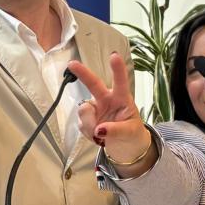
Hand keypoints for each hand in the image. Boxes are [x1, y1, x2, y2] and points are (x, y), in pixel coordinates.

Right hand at [68, 53, 154, 177]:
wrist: (126, 148)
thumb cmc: (132, 133)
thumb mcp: (130, 131)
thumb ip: (116, 129)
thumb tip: (99, 130)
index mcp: (121, 98)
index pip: (120, 82)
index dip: (117, 69)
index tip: (114, 56)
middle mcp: (106, 100)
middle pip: (93, 84)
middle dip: (83, 73)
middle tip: (71, 64)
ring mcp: (95, 110)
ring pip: (84, 110)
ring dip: (89, 124)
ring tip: (98, 135)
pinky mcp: (87, 121)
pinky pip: (81, 124)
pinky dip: (88, 133)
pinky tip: (96, 137)